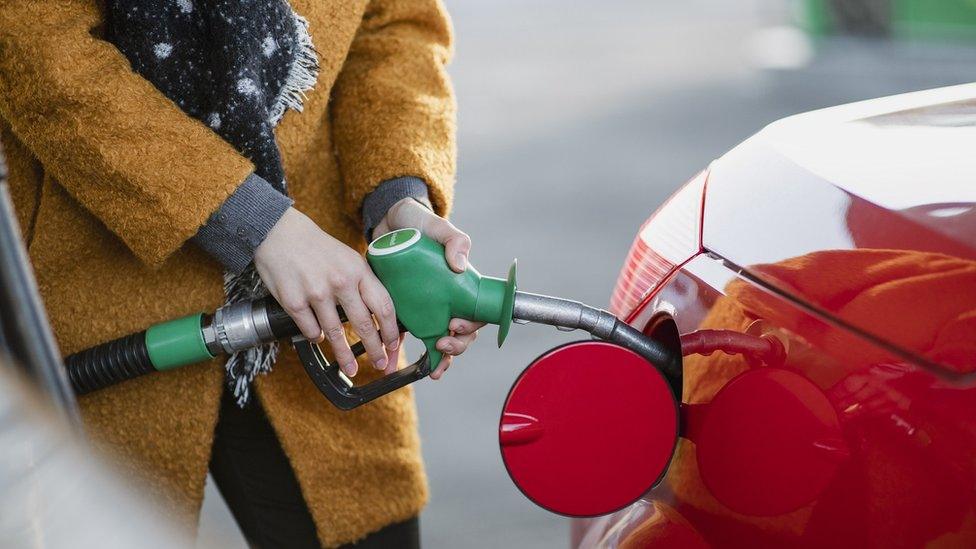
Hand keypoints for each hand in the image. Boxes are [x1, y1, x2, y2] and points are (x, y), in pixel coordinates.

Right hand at [254, 207, 398, 377]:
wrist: (279, 233)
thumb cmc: (317, 248)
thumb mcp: (348, 258)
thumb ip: (363, 282)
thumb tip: (379, 313)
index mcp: (358, 270)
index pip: (383, 306)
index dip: (391, 330)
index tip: (394, 345)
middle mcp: (340, 282)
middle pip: (364, 325)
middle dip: (375, 350)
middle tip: (380, 364)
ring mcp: (316, 293)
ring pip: (335, 334)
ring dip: (345, 356)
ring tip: (351, 368)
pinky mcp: (293, 302)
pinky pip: (310, 330)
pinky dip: (316, 337)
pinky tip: (319, 338)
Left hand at [374, 198, 485, 378]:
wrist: (388, 222)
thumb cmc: (419, 222)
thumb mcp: (438, 227)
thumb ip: (455, 240)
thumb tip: (460, 265)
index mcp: (459, 285)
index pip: (475, 313)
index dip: (470, 326)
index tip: (456, 325)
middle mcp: (445, 299)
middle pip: (460, 333)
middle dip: (456, 346)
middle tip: (442, 342)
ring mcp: (424, 306)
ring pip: (438, 340)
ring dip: (439, 358)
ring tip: (432, 366)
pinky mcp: (402, 309)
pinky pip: (405, 335)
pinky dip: (400, 354)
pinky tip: (395, 364)